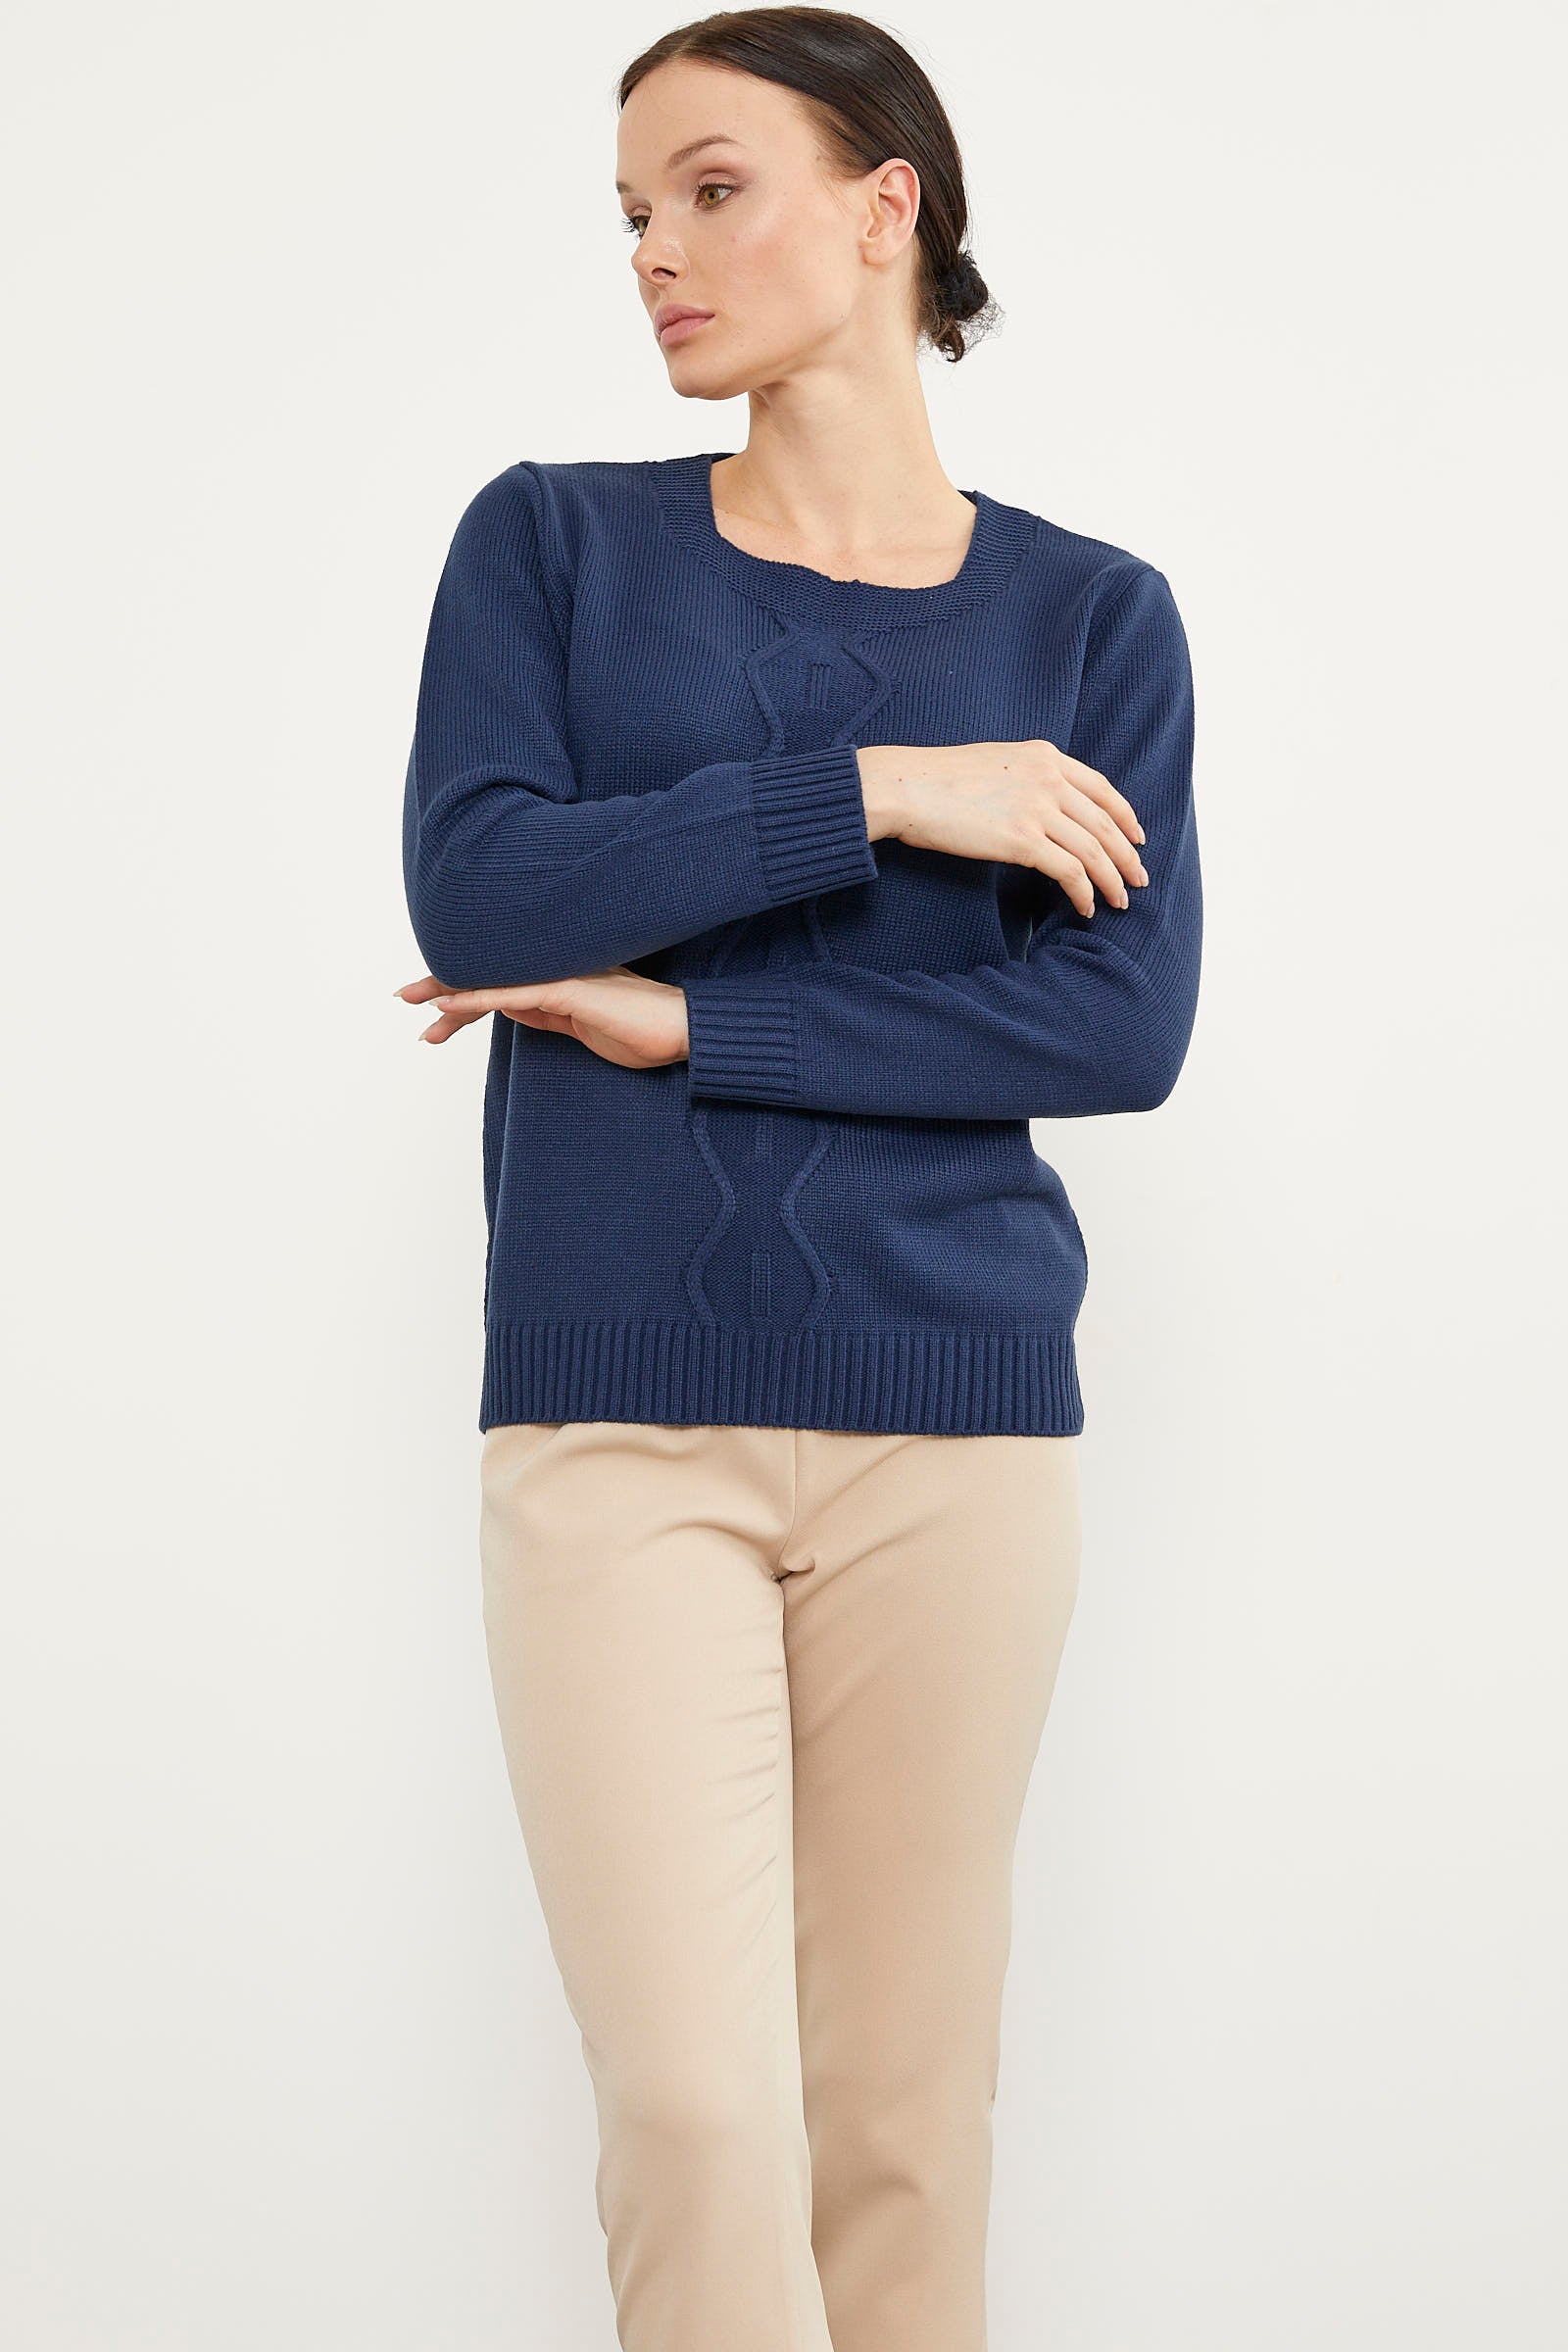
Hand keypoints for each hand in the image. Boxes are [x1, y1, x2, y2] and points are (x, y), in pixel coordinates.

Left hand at [395, 967, 690, 1069]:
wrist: (684, 1032)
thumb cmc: (642, 1031)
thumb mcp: (581, 1027)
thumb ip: (546, 1014)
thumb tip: (508, 1008)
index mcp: (559, 972)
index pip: (501, 977)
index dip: (464, 989)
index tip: (430, 1008)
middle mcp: (557, 965)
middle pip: (490, 971)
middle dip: (445, 984)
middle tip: (405, 996)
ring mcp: (563, 974)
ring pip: (494, 978)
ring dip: (449, 990)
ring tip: (412, 998)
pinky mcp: (570, 990)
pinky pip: (512, 993)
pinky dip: (474, 998)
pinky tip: (445, 1005)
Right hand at [857, 740, 1147, 918]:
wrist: (907, 787)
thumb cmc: (938, 780)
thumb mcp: (995, 763)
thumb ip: (1028, 777)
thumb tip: (1044, 806)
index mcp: (1044, 755)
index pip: (1102, 788)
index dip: (1125, 816)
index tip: (1136, 837)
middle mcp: (1048, 778)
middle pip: (1105, 822)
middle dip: (1127, 855)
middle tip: (1138, 879)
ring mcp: (1037, 808)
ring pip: (1094, 850)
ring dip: (1112, 880)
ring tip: (1119, 901)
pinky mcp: (1021, 840)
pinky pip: (1069, 871)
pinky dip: (1083, 892)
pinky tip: (1085, 907)